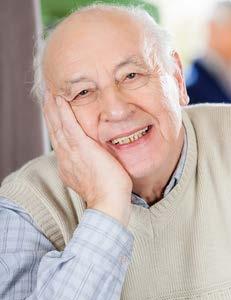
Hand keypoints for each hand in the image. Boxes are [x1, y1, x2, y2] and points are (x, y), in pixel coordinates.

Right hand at [43, 93, 132, 225]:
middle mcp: (66, 157)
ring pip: (58, 125)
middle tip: (47, 96)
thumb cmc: (109, 194)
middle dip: (50, 112)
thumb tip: (99, 161)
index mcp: (69, 165)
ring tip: (50, 92)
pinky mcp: (81, 147)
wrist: (109, 202)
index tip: (55, 114)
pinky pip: (68, 125)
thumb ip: (93, 167)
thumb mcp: (96, 178)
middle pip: (54, 130)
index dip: (56, 126)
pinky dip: (63, 111)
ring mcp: (72, 152)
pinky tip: (60, 99)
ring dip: (53, 107)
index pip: (60, 141)